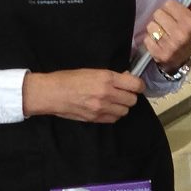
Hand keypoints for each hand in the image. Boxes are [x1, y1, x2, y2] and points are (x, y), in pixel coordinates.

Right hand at [24, 68, 144, 122]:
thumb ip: (111, 77)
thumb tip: (126, 79)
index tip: (136, 86)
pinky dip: (113, 114)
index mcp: (106, 78)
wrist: (52, 93)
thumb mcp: (92, 71)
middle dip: (130, 96)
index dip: (138, 86)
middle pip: (132, 100)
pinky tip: (106, 108)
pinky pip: (114, 119)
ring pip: (125, 111)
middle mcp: (106, 93)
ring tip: (113, 101)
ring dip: (122, 106)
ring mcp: (101, 108)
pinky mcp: (95, 118)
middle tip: (123, 93)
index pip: (135, 85)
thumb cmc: (69, 79)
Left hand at [142, 0, 190, 72]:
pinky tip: (158, 43)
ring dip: (155, 29)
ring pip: (151, 25)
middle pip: (158, 13)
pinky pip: (146, 38)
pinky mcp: (158, 54)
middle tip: (168, 26)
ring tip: (163, 34)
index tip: (175, 16)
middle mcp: (181, 34)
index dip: (170, 9)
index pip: (169, 4)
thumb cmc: (186, 34)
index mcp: (190, 23)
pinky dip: (150, 40)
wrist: (180, 59)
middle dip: (162, 18)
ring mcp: (169, 46)